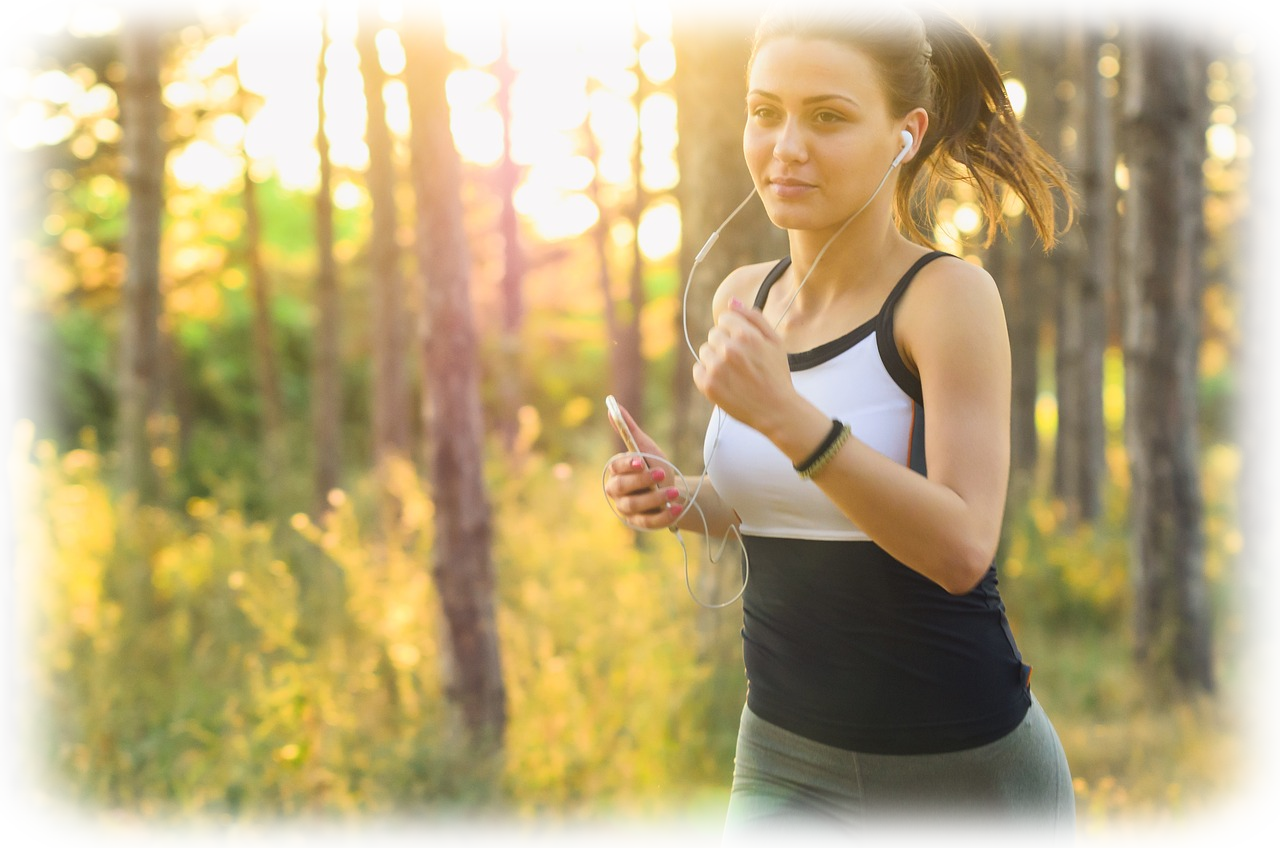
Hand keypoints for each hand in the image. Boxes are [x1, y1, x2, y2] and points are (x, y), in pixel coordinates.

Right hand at [602, 403, 684, 529]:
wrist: (673, 492)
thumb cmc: (656, 467)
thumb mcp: (646, 448)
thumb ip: (629, 430)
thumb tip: (612, 405)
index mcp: (617, 472)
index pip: (616, 468)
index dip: (627, 465)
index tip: (641, 461)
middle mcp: (617, 492)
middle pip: (621, 488)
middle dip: (641, 480)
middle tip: (661, 473)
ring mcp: (627, 510)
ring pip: (635, 506)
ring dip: (655, 499)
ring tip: (674, 492)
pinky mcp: (640, 523)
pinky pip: (648, 522)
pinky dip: (663, 516)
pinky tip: (677, 508)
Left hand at [692, 298, 794, 431]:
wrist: (776, 410)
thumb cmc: (776, 374)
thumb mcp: (774, 342)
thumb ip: (754, 317)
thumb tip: (732, 301)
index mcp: (746, 335)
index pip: (724, 319)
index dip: (734, 331)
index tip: (744, 345)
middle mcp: (729, 349)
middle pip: (714, 334)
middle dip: (725, 344)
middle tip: (741, 362)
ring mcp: (716, 368)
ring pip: (705, 351)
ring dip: (715, 359)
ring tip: (734, 373)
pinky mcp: (708, 385)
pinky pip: (697, 369)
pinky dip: (707, 375)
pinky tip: (725, 382)